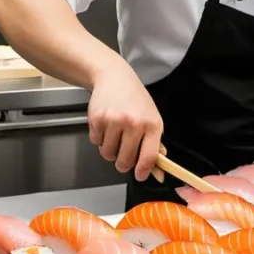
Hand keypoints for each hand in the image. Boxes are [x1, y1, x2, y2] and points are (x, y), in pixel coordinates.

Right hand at [87, 61, 163, 181]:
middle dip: (123, 164)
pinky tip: (106, 125)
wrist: (114, 78)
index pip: (149, 157)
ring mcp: (114, 121)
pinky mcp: (97, 120)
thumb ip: (154, 144)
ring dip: (110, 151)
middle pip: (125, 160)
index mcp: (152, 125)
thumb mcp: (151, 118)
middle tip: (123, 156)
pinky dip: (100, 139)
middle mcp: (134, 123)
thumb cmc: (136, 100)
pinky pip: (96, 143)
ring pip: (108, 154)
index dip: (143, 171)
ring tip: (115, 135)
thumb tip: (157, 171)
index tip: (140, 176)